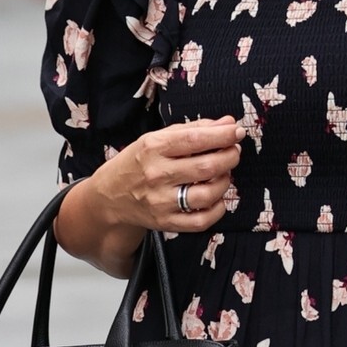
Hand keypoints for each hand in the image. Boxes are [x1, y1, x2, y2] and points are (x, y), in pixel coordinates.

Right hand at [91, 116, 241, 235]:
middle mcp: (156, 174)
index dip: (223, 135)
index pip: (195, 139)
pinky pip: (202, 220)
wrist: (109, 197)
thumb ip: (193, 130)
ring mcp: (161, 201)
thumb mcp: (157, 139)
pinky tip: (216, 198)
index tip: (237, 131)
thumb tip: (228, 123)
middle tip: (234, 151)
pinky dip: (218, 208)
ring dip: (225, 181)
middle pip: (206, 167)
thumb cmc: (137, 162)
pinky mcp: (166, 223)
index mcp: (153, 148)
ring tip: (224, 173)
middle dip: (229, 156)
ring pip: (207, 194)